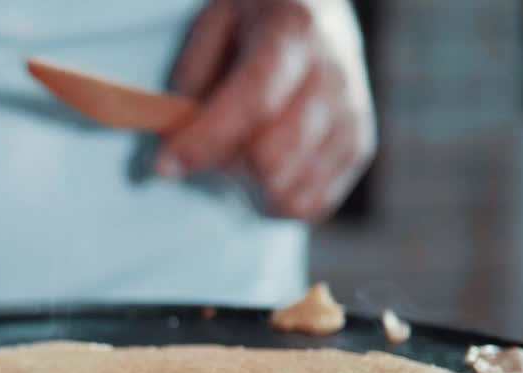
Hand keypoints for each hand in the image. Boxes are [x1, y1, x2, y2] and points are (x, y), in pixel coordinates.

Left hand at [156, 0, 375, 220]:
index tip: (164, 166)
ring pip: (292, 189)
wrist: (320, 11)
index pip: (253, 101)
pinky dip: (277, 201)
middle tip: (205, 151)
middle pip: (273, 156)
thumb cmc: (255, 20)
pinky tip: (264, 174)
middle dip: (224, 165)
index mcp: (293, 31)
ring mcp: (351, 114)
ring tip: (237, 157)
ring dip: (250, 187)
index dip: (204, 141)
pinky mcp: (358, 146)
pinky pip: (312, 204)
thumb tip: (179, 142)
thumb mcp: (214, 22)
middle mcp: (333, 75)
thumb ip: (194, 77)